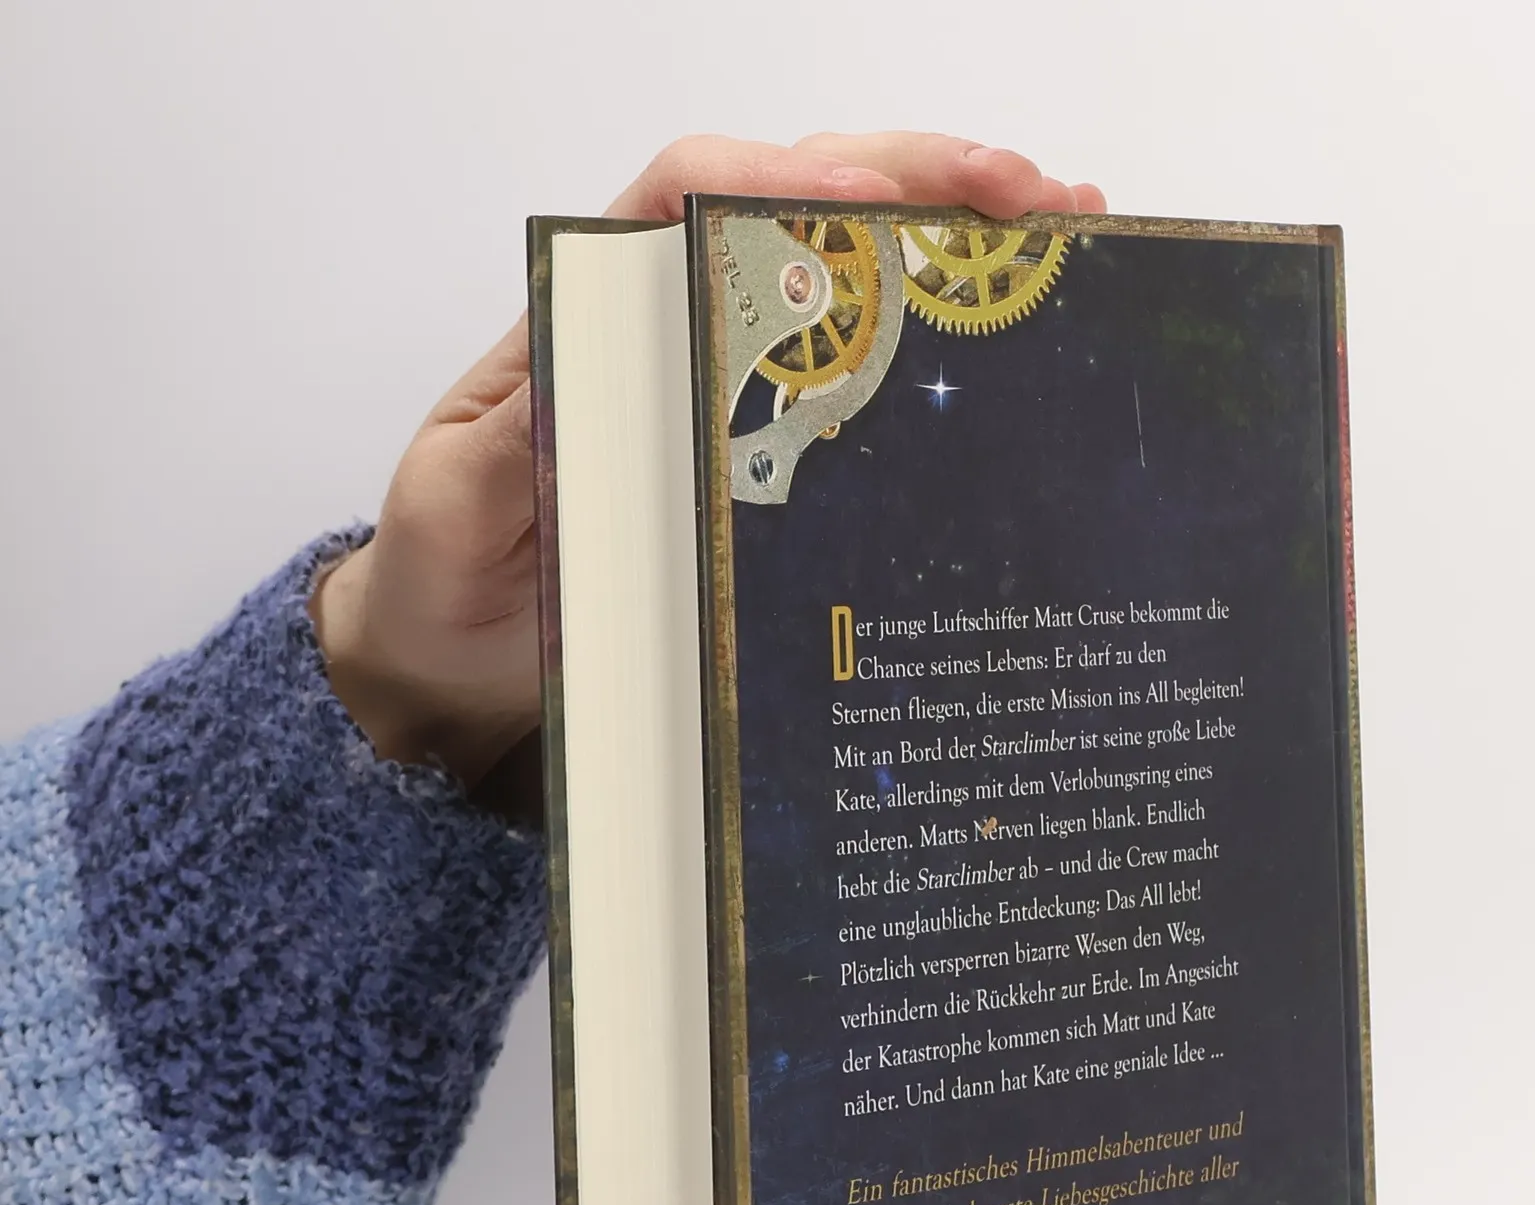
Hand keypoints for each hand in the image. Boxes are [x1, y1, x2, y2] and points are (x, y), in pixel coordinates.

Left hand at [314, 133, 1106, 790]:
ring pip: (846, 270)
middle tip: (1034, 196)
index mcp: (594, 320)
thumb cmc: (442, 581)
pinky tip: (1014, 329)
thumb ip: (514, 435)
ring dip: (956, 238)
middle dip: (921, 179)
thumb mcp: (456, 505)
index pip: (688, 195)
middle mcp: (672, 330)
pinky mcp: (765, 455)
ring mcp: (727, 389)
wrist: (447, 666)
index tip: (878, 202)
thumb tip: (597, 374)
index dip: (787, 179)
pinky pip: (857, 373)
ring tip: (1063, 232)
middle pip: (797, 203)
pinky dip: (940, 336)